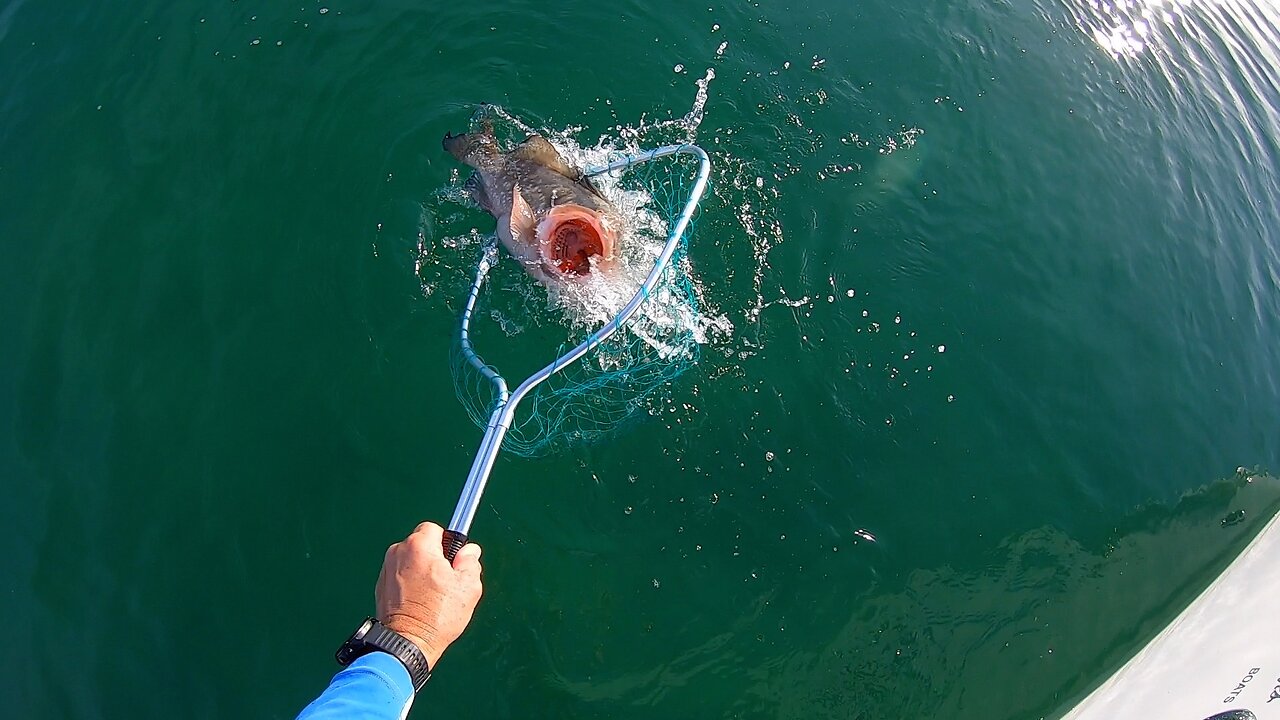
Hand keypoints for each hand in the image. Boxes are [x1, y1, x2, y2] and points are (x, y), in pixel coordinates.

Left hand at [376, 522, 482, 667]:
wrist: (407, 643)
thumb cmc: (437, 616)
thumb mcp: (468, 587)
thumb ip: (470, 561)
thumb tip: (469, 551)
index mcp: (419, 547)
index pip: (434, 528)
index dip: (447, 542)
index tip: (453, 557)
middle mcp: (398, 553)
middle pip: (421, 544)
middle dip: (434, 557)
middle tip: (446, 580)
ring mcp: (386, 570)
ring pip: (410, 560)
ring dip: (421, 570)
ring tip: (433, 595)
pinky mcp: (381, 586)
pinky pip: (400, 575)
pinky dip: (409, 583)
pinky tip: (420, 601)